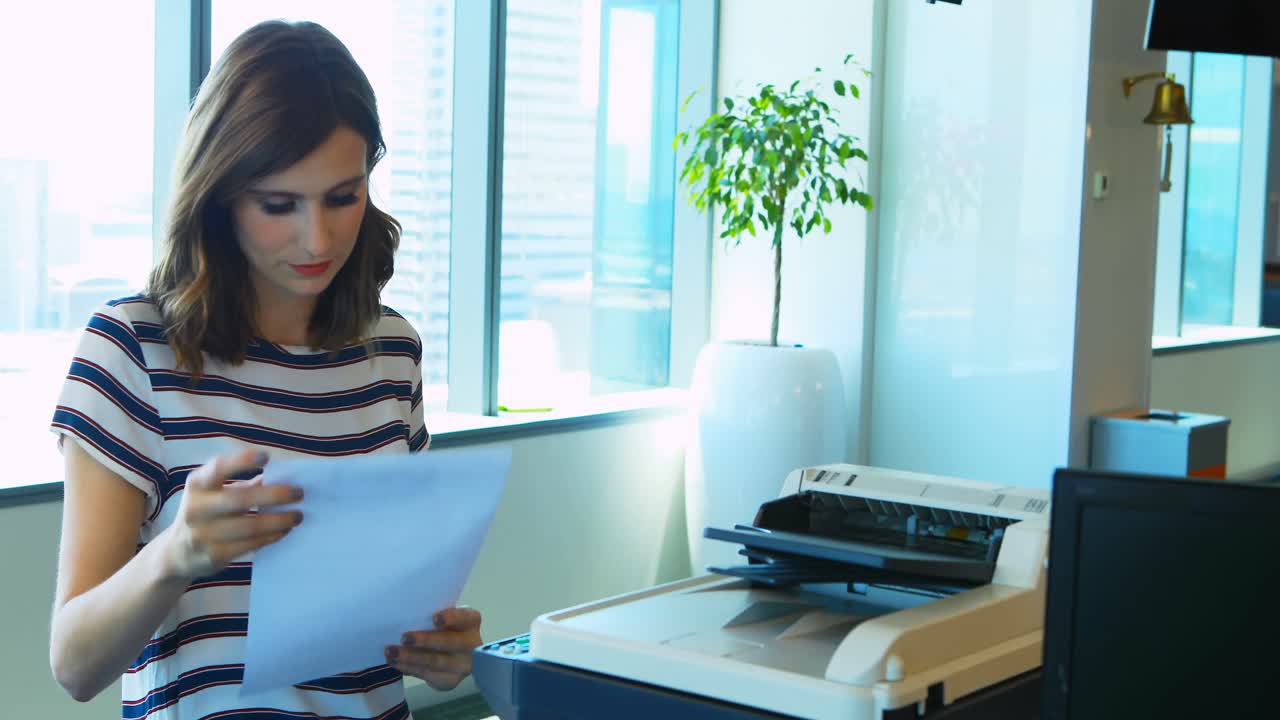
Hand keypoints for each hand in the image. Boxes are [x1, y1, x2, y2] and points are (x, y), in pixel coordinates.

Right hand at [159, 449, 303, 580]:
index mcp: (197, 485)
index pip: (218, 468)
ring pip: (250, 526)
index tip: (266, 457)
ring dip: (279, 520)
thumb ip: (243, 484)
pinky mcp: (214, 555)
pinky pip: (250, 544)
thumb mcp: (215, 493)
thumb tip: (282, 477)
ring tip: (297, 515)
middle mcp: (196, 508)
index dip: (241, 461)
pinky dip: (271, 536)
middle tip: (299, 493)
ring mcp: (203, 534)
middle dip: (274, 495)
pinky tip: (284, 530)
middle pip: (240, 499)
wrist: (177, 552)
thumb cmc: (207, 513)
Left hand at [386, 607, 481, 690]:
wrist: (451, 652)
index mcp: (471, 621)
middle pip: (450, 642)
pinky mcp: (451, 681)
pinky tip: (396, 663)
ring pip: (436, 662)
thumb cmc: (442, 627)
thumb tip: (403, 617)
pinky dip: (409, 668)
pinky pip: (428, 675)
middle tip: (405, 638)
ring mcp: (463, 665)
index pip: (464, 617)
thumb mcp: (441, 616)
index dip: (451, 618)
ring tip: (392, 652)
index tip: (435, 618)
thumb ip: (429, 615)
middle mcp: (472, 644)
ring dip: (411, 657)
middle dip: (426, 640)